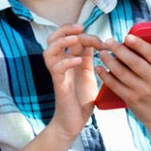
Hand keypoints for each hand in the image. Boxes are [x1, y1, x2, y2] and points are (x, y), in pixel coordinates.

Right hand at [41, 24, 98, 139]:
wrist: (73, 122)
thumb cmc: (81, 99)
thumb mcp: (89, 74)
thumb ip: (90, 58)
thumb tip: (99, 41)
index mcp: (69, 61)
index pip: (70, 38)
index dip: (84, 34)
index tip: (102, 41)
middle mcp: (61, 65)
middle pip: (52, 39)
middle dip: (65, 30)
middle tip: (80, 28)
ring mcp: (58, 74)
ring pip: (49, 51)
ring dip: (62, 42)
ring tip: (76, 40)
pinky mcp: (58, 85)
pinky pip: (56, 68)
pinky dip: (67, 61)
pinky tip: (79, 61)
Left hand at [80, 33, 150, 128]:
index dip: (139, 44)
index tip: (127, 37)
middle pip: (134, 62)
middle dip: (119, 50)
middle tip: (109, 41)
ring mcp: (143, 91)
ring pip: (122, 73)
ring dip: (109, 61)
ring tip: (102, 53)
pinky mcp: (131, 99)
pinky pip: (115, 85)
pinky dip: (105, 76)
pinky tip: (99, 68)